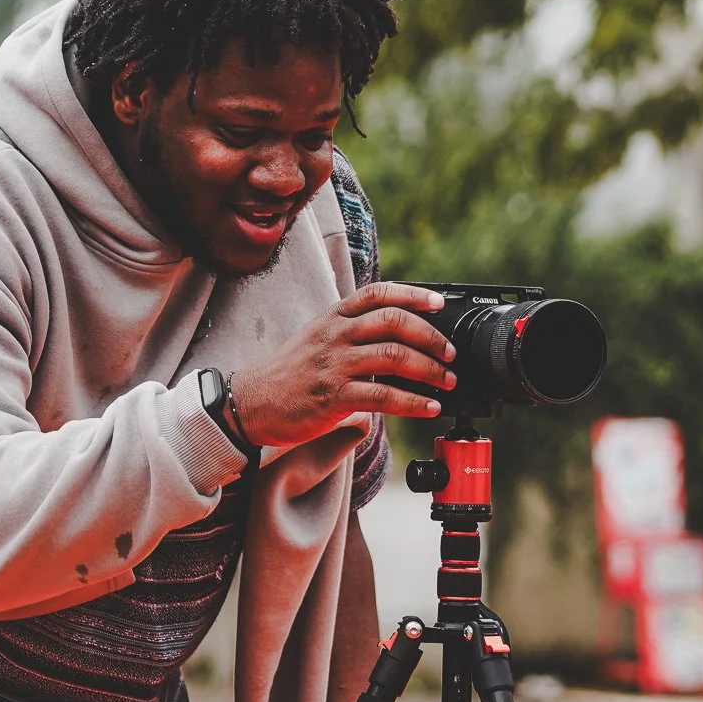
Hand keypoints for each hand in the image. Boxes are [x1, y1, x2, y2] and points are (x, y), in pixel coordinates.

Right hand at [228, 283, 455, 449]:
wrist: (251, 403)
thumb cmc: (289, 374)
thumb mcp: (317, 338)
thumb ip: (351, 332)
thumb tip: (397, 338)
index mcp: (333, 317)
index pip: (377, 294)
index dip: (412, 294)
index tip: (438, 303)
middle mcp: (335, 335)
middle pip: (394, 323)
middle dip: (431, 338)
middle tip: (450, 354)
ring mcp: (334, 365)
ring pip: (394, 357)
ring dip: (429, 370)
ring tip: (447, 382)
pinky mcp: (334, 397)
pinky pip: (383, 396)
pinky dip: (413, 402)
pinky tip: (427, 407)